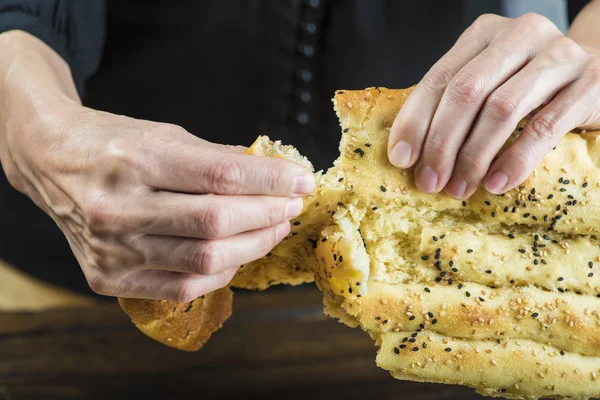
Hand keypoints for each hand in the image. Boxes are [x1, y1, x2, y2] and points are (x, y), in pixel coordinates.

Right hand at [0, 31, 314, 301]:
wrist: (52, 162)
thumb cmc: (113, 143)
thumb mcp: (164, 134)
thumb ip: (218, 158)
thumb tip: (274, 176)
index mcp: (135, 158)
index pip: (222, 176)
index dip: (271, 181)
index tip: (301, 181)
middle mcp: (118, 206)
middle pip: (217, 222)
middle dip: (268, 215)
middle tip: (290, 206)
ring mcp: (110, 248)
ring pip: (205, 259)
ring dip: (253, 245)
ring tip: (273, 228)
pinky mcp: (106, 277)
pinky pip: (182, 287)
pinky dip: (221, 272)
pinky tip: (238, 253)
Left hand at [387, 13, 599, 198]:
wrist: (597, 74)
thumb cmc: (529, 86)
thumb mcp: (489, 82)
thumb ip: (454, 102)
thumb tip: (409, 152)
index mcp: (485, 33)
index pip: (440, 77)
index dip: (415, 120)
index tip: (401, 159)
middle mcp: (520, 35)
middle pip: (466, 92)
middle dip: (441, 143)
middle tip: (430, 181)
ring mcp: (558, 56)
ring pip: (501, 109)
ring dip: (474, 156)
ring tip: (459, 188)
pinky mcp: (588, 84)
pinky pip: (544, 127)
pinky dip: (515, 159)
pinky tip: (496, 183)